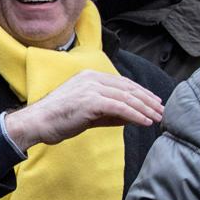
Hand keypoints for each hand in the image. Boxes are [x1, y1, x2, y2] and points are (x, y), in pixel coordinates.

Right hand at [3, 70, 163, 150]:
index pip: (122, 83)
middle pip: (128, 88)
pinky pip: (121, 108)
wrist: (37, 123)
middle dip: (147, 100)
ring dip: (146, 108)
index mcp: (89, 76)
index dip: (141, 92)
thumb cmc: (58, 119)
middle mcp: (91, 78)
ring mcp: (91, 88)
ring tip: (157, 117)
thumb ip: (109, 112)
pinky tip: (145, 122)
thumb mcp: (87, 112)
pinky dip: (136, 115)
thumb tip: (132, 116)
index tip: (154, 102)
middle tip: (162, 110)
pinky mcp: (91, 101)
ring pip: (127, 97)